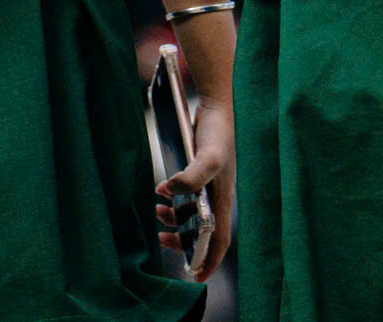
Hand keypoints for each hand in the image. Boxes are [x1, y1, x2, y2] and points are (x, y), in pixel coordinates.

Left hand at [156, 94, 233, 281]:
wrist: (218, 105)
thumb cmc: (219, 132)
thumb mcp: (209, 157)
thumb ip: (191, 176)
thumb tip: (169, 192)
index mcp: (224, 199)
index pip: (219, 239)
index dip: (210, 260)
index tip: (197, 276)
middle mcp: (218, 196)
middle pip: (204, 231)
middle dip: (185, 241)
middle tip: (165, 241)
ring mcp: (210, 185)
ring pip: (193, 215)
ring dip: (175, 220)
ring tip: (158, 213)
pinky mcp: (200, 173)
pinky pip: (187, 197)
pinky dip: (174, 201)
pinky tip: (162, 194)